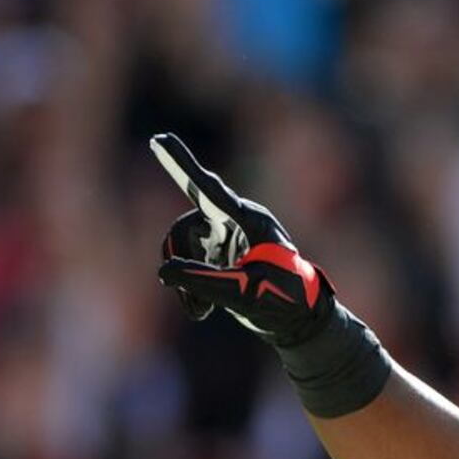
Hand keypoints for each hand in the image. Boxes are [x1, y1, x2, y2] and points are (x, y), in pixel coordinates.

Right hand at [151, 132, 333, 346]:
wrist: (299, 318)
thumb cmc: (283, 301)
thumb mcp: (244, 294)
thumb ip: (204, 281)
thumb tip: (163, 272)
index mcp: (250, 221)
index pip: (210, 192)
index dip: (182, 166)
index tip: (159, 139)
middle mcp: (235, 221)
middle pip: (187, 228)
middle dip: (179, 256)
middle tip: (167, 252)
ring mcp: (224, 235)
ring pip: (182, 249)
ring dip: (184, 280)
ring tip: (200, 311)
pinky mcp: (217, 252)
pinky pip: (186, 263)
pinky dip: (188, 286)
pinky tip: (202, 311)